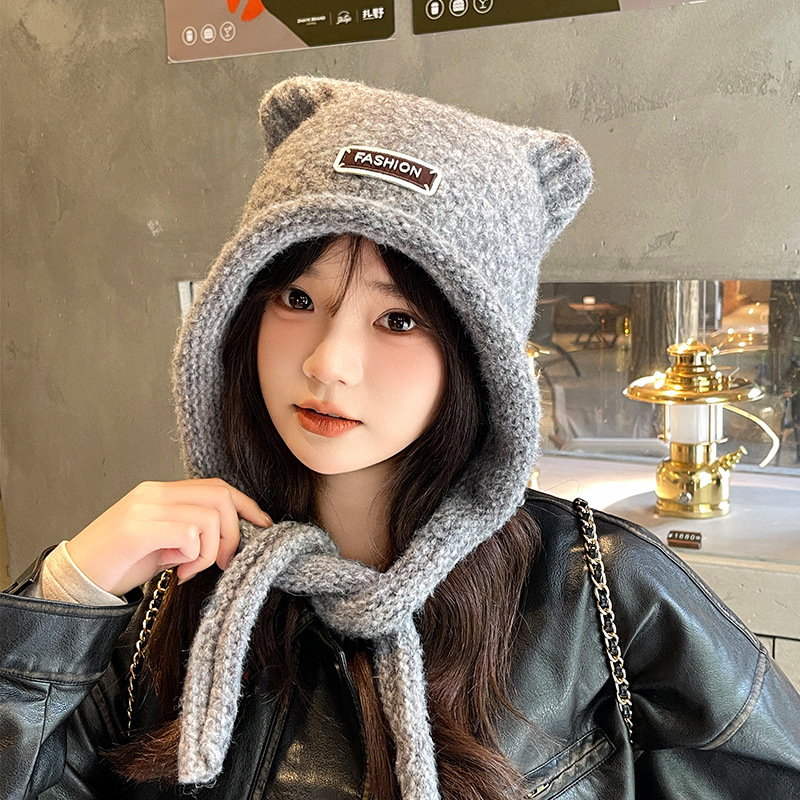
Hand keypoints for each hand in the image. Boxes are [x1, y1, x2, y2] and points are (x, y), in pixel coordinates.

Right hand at [65, 478, 272, 596]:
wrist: (74, 581)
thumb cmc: (120, 564)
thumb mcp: (164, 544)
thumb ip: (193, 533)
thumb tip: (233, 538)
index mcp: (161, 492)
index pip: (217, 487)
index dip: (246, 506)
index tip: (263, 527)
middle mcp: (154, 493)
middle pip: (220, 497)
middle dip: (234, 533)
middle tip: (223, 562)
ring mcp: (144, 508)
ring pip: (209, 518)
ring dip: (210, 551)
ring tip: (189, 570)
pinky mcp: (137, 529)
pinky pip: (189, 534)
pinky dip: (194, 556)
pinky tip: (177, 573)